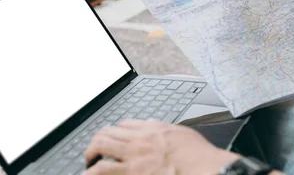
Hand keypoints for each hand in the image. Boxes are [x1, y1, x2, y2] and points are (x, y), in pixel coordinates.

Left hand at [84, 119, 238, 174]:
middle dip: (96, 142)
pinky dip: (93, 173)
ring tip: (88, 165)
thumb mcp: (182, 133)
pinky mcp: (132, 174)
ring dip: (90, 156)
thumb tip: (150, 125)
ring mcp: (133, 159)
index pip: (124, 124)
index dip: (116, 131)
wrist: (204, 169)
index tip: (113, 138)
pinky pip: (103, 171)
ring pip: (100, 148)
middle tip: (93, 153)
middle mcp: (139, 141)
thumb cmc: (198, 156)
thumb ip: (163, 128)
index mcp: (152, 130)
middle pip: (106, 133)